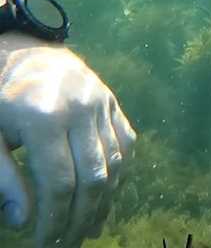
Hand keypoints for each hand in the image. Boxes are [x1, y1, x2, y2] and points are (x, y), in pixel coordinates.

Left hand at [0, 32, 135, 246]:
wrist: (28, 54)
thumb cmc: (2, 100)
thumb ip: (4, 178)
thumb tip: (22, 220)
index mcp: (44, 116)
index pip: (58, 182)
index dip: (53, 218)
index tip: (43, 242)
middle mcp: (81, 108)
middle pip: (92, 177)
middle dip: (81, 218)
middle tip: (67, 243)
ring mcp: (103, 103)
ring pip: (114, 163)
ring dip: (103, 202)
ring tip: (86, 228)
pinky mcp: (114, 103)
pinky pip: (125, 144)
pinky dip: (119, 174)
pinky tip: (105, 196)